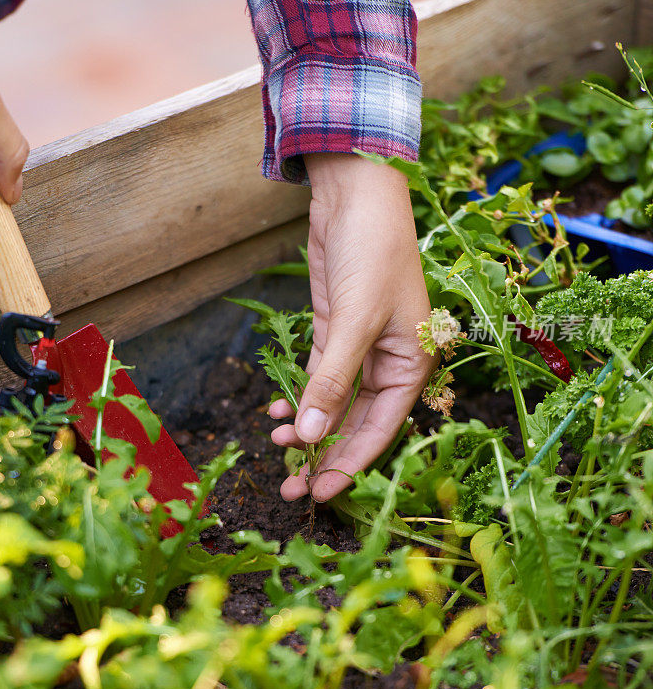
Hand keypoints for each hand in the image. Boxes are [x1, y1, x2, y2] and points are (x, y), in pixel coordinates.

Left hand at [270, 153, 435, 501]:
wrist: (356, 196)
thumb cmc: (374, 252)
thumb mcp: (355, 320)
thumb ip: (332, 380)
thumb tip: (309, 434)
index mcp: (411, 363)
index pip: (381, 429)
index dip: (350, 463)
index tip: (319, 492)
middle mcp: (388, 362)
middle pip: (355, 422)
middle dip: (323, 453)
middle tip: (291, 488)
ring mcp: (358, 348)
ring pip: (332, 402)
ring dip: (307, 426)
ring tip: (276, 446)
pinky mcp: (334, 332)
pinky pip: (317, 377)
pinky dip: (298, 395)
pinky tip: (277, 412)